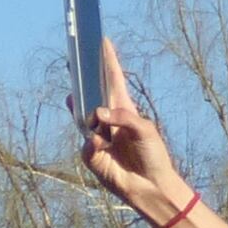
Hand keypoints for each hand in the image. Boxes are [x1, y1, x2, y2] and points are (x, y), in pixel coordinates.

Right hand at [78, 61, 188, 223]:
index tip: (103, 41)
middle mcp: (109, 120)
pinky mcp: (93, 156)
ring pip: (82, 118)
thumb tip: (98, 114)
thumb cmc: (153, 156)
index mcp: (124, 109)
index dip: (108, 61)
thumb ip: (122, 118)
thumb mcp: (145, 130)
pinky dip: (93, 143)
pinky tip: (101, 143)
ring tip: (80, 102)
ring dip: (82, 111)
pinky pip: (86, 144)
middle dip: (82, 80)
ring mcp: (98, 137)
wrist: (150, 186)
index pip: (113, 80)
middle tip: (74, 63)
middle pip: (91, 95)